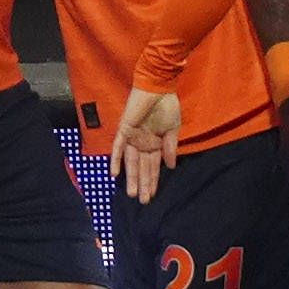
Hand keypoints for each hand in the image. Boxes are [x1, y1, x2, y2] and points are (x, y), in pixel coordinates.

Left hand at [110, 87, 182, 203]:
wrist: (158, 87)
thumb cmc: (167, 106)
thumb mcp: (173, 129)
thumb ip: (171, 147)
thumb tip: (170, 167)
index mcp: (155, 144)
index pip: (153, 166)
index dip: (153, 180)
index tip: (153, 195)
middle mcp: (142, 143)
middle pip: (142, 168)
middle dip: (143, 184)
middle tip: (143, 201)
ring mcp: (132, 138)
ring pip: (130, 162)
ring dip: (131, 178)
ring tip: (132, 193)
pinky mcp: (124, 130)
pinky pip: (118, 147)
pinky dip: (116, 160)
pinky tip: (115, 174)